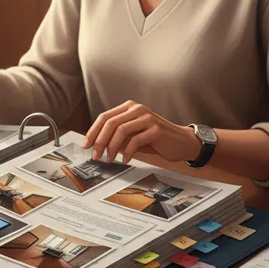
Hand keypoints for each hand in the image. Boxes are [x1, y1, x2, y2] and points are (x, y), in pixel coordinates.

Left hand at [81, 100, 199, 163]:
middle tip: (96, 155)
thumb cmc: (156, 139)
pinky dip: (127, 152)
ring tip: (109, 159)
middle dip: (99, 141)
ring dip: (111, 148)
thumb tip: (97, 145)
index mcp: (129, 108)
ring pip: (121, 131)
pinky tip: (126, 159)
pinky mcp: (156, 129)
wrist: (182, 142)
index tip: (86, 145)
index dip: (93, 131)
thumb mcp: (133, 135)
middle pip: (110, 123)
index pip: (105, 117)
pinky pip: (135, 141)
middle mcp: (137, 109)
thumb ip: (117, 136)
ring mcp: (147, 118)